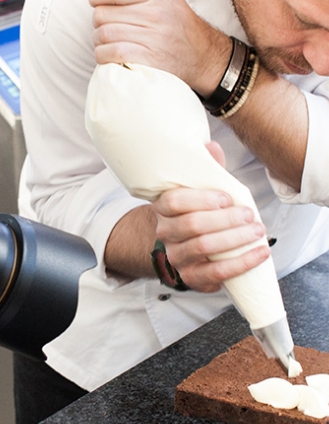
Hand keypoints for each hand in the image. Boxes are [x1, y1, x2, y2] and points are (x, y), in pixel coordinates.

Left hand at [88, 0, 231, 96]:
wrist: (204, 58)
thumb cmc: (179, 29)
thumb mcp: (164, 0)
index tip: (95, 3)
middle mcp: (156, 14)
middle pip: (103, 14)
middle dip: (97, 23)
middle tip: (104, 28)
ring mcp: (153, 38)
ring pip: (104, 35)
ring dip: (98, 42)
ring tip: (106, 44)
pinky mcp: (149, 60)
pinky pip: (112, 54)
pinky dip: (103, 56)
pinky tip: (108, 56)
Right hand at [151, 142, 270, 291]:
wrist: (186, 249)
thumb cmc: (197, 215)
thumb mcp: (198, 190)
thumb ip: (205, 170)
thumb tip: (210, 146)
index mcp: (162, 208)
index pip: (173, 202)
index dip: (200, 199)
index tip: (225, 198)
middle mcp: (165, 233)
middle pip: (192, 225)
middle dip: (225, 219)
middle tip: (248, 214)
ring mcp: (176, 256)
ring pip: (204, 247)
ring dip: (235, 238)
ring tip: (257, 230)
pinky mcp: (191, 277)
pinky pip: (216, 272)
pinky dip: (241, 263)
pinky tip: (260, 252)